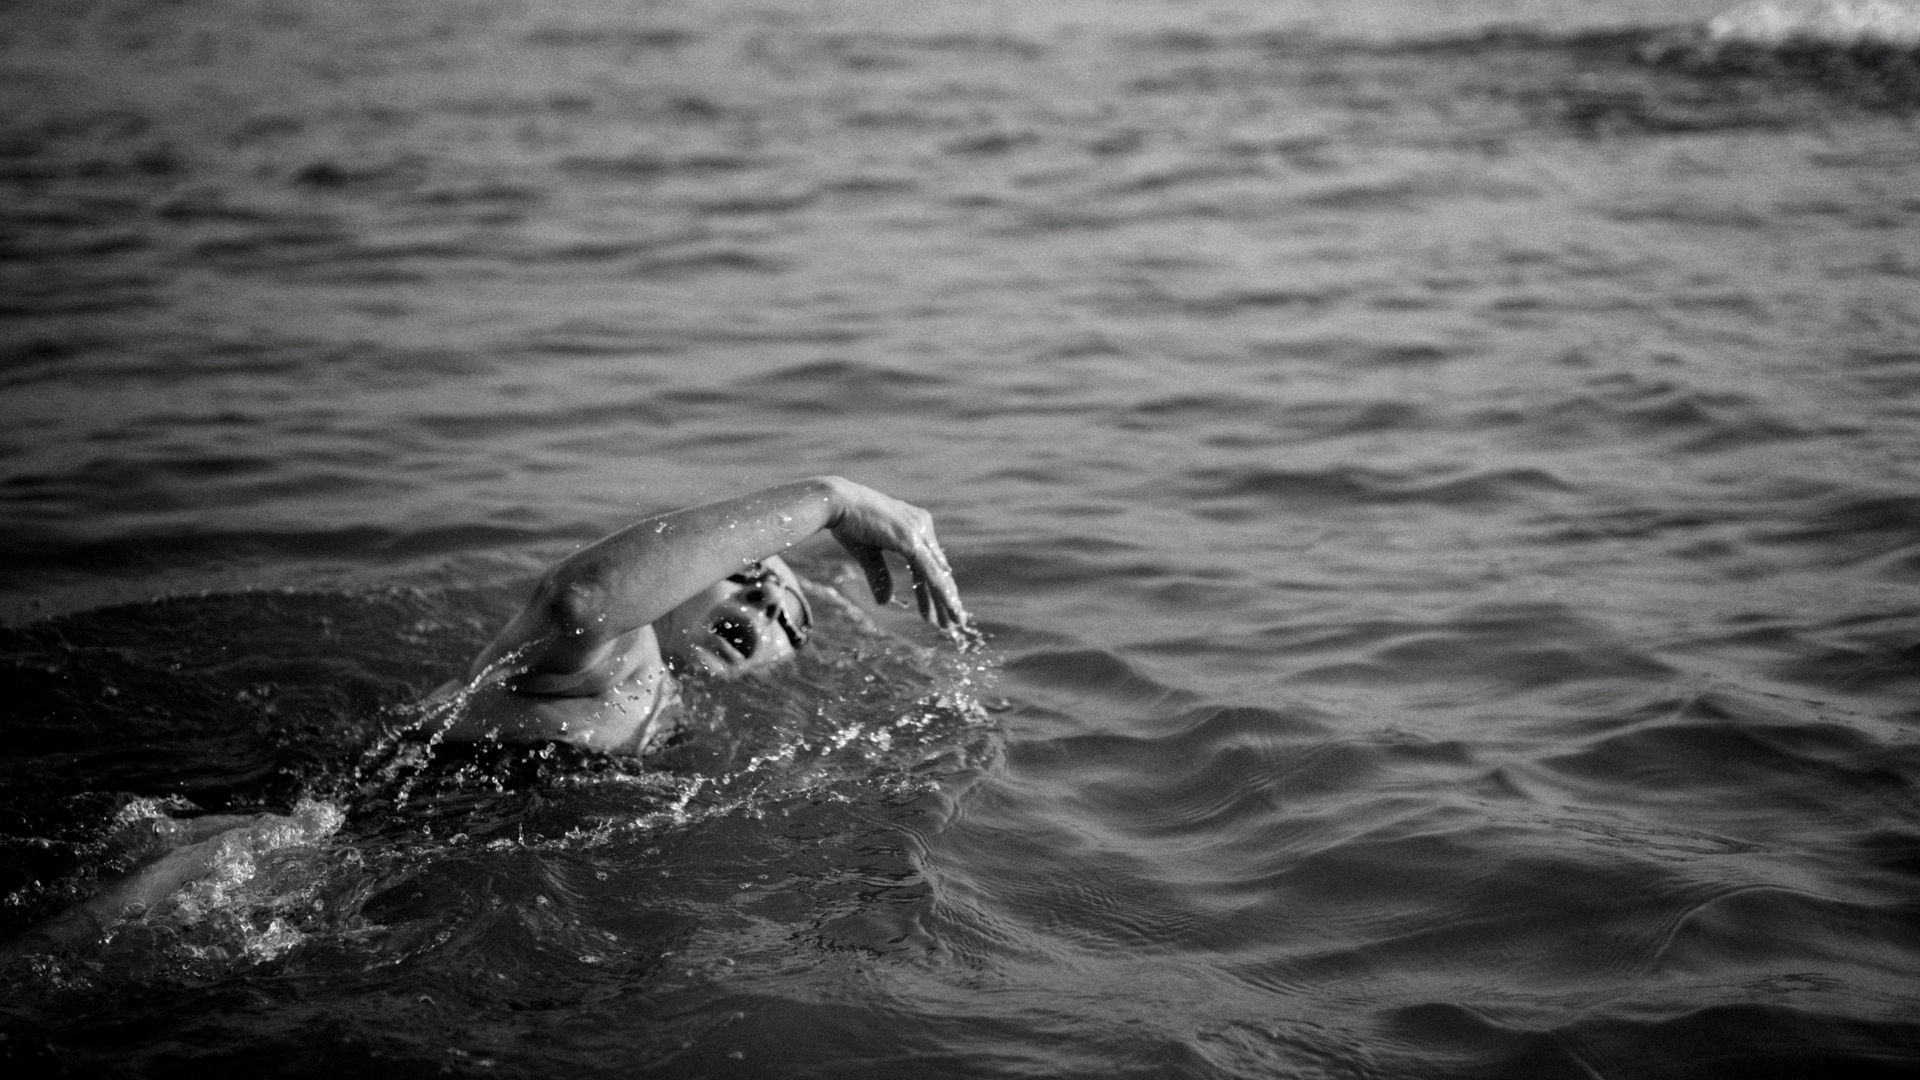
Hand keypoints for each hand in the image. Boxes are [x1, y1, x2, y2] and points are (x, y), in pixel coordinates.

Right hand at [823, 478, 978, 644]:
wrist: (836, 501)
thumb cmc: (848, 522)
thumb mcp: (868, 554)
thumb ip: (880, 577)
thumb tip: (885, 602)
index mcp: (915, 524)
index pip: (931, 563)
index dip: (936, 588)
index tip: (940, 611)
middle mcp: (922, 525)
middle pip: (939, 570)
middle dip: (946, 599)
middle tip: (954, 623)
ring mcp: (919, 532)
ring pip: (938, 574)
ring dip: (946, 601)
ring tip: (954, 623)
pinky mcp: (911, 540)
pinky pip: (930, 573)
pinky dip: (940, 593)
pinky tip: (948, 608)